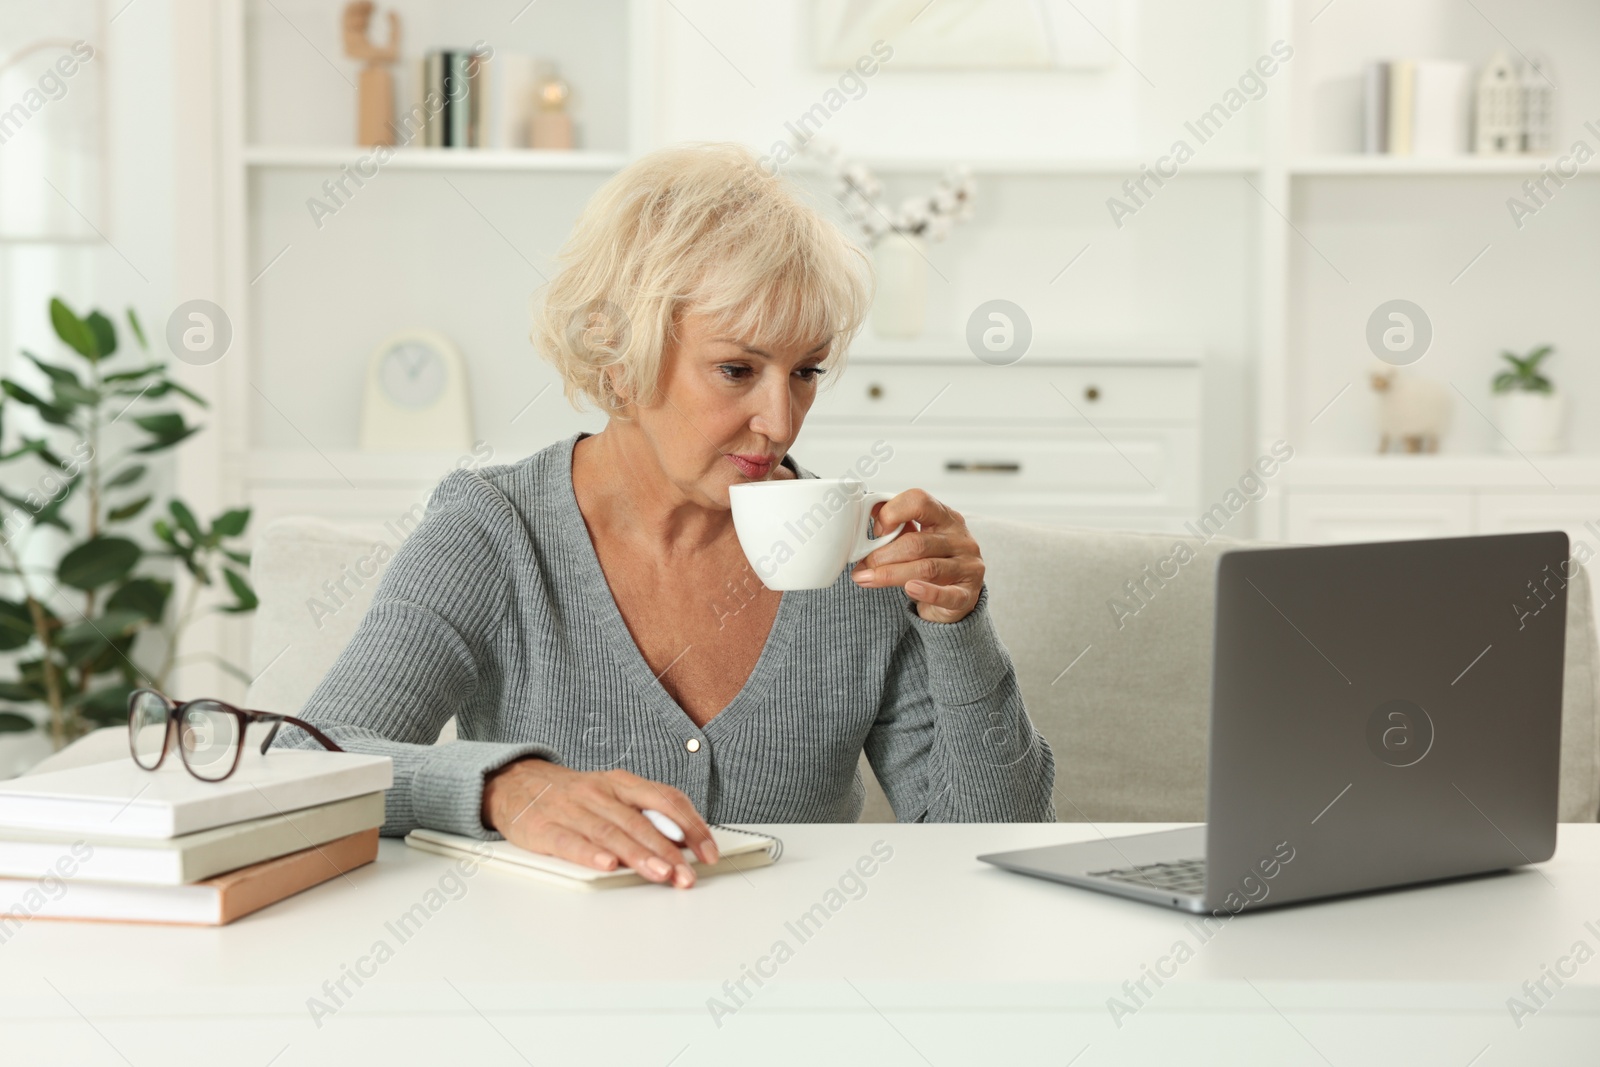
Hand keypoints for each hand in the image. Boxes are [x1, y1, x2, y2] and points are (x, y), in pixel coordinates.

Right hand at [481, 759, 717, 887]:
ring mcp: (572, 809)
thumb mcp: (611, 794)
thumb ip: (644, 815)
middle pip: (640, 821)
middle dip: (669, 850)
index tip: (708, 852)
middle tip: (688, 874)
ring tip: (661, 874)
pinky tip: (608, 865)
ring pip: (611, 832)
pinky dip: (590, 853)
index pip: (666, 799)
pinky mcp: (544, 828)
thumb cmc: (572, 796)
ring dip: (639, 855)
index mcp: (621, 782)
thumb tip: (684, 843)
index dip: (691, 826)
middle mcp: (599, 792)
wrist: (514, 784)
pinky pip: (570, 842)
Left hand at [851, 488, 983, 623]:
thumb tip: (868, 511)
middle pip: (917, 542)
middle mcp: (960, 539)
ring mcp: (967, 566)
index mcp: (945, 517)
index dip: (892, 513)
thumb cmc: (933, 561)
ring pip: (926, 568)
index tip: (876, 531)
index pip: (919, 502)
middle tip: (863, 565)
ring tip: (868, 579)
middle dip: (883, 555)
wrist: (955, 596)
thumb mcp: (916, 537)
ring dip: (891, 575)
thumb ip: (896, 525)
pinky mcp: (968, 594)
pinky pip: (946, 594)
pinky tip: (910, 589)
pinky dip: (926, 591)